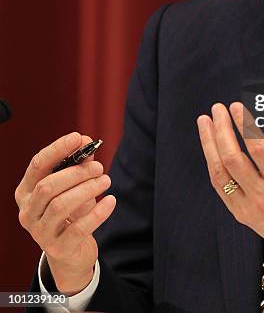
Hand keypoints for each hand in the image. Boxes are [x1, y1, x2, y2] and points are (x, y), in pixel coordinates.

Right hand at [15, 132, 115, 294]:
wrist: (71, 252)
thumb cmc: (71, 212)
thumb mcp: (73, 187)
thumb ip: (78, 164)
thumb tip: (86, 141)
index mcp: (26, 192)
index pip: (37, 165)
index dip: (57, 149)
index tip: (78, 137)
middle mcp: (27, 212)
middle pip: (48, 186)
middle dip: (76, 173)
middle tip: (99, 168)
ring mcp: (40, 233)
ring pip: (60, 205)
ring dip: (87, 189)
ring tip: (106, 180)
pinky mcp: (58, 249)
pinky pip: (78, 227)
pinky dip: (98, 212)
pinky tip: (111, 200)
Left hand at [197, 102, 263, 274]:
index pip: (257, 148)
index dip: (244, 124)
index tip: (236, 107)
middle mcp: (263, 196)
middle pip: (232, 158)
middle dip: (221, 129)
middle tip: (218, 109)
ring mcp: (249, 207)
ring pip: (220, 172)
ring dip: (209, 144)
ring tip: (205, 123)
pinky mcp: (242, 214)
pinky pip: (221, 187)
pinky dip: (214, 165)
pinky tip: (210, 149)